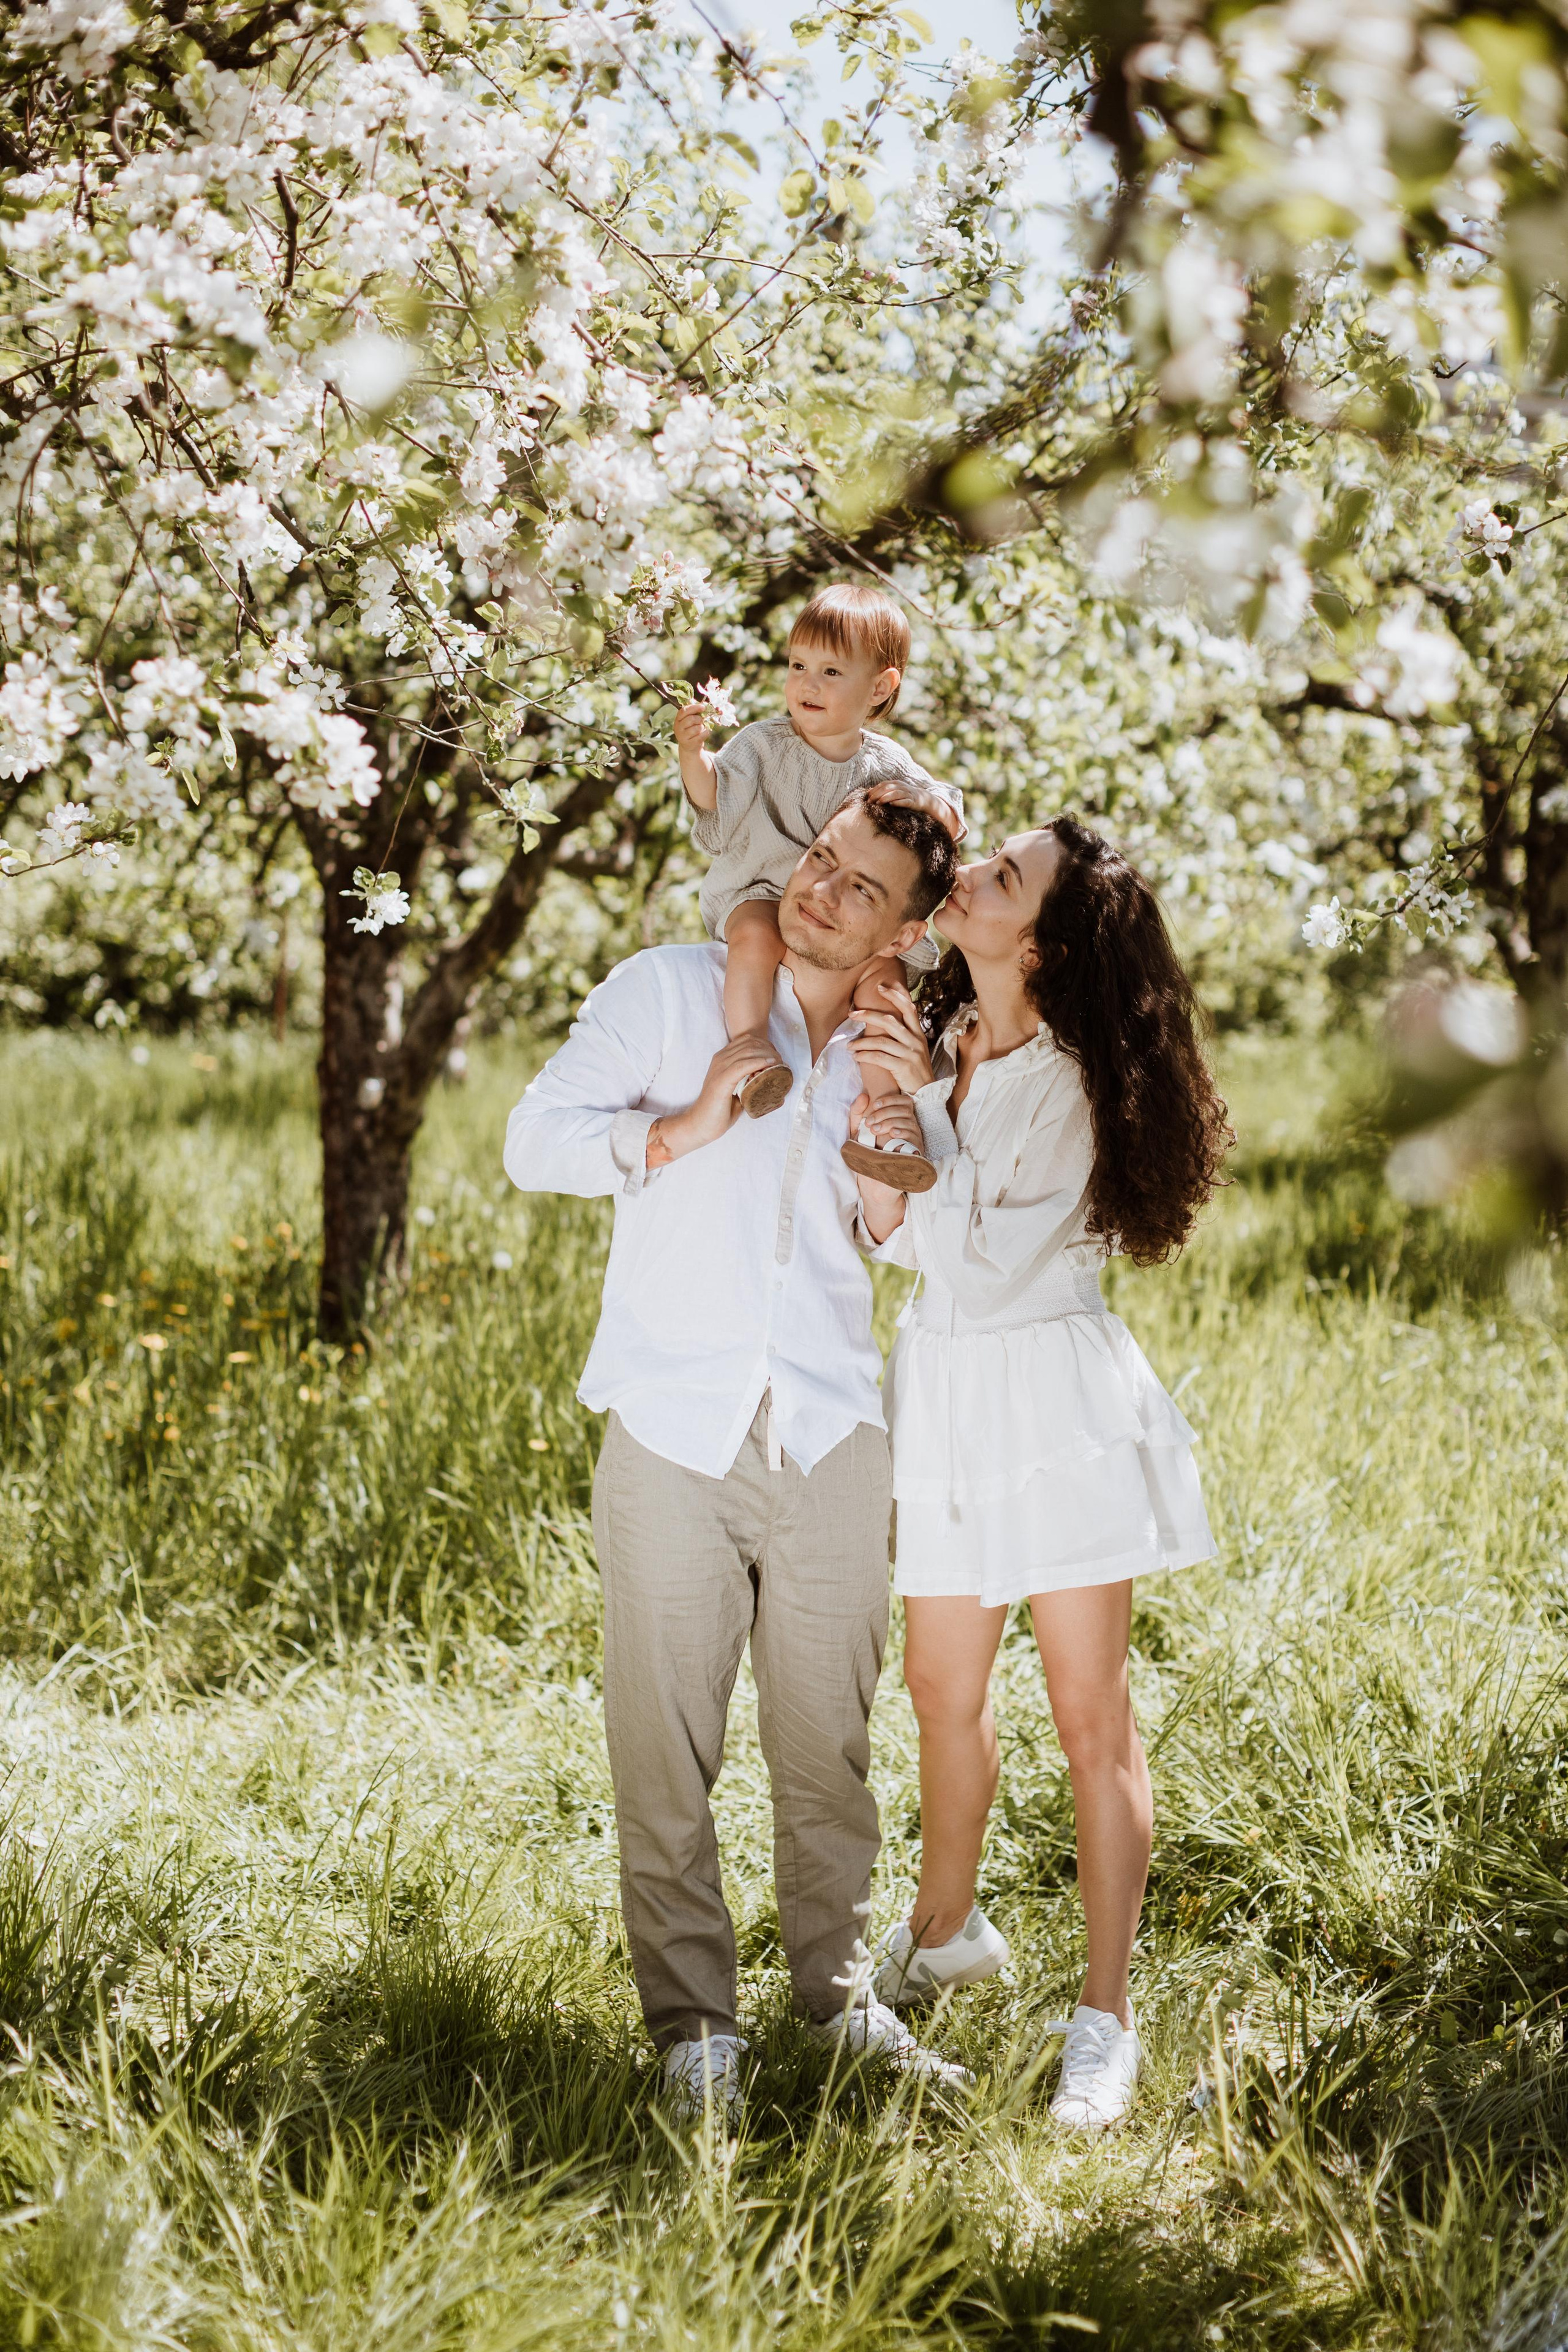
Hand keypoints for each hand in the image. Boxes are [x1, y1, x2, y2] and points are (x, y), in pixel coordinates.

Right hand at [651, 1034, 781, 1162]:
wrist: (702, 1123)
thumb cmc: (721, 1109)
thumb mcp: (738, 1090)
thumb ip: (750, 1083)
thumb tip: (775, 1086)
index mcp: (722, 1058)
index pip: (747, 1040)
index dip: (766, 1044)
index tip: (777, 1057)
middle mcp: (720, 1059)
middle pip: (750, 1043)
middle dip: (770, 1049)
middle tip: (781, 1062)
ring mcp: (719, 1068)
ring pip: (748, 1051)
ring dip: (767, 1055)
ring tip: (779, 1064)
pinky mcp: (721, 1080)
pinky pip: (742, 1065)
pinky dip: (758, 1062)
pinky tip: (770, 1065)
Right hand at [673, 701, 712, 751]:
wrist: (689, 747)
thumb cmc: (692, 731)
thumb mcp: (690, 721)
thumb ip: (695, 713)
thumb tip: (704, 706)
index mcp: (678, 719)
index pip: (684, 710)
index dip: (694, 707)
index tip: (703, 707)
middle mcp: (678, 727)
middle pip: (691, 719)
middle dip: (699, 719)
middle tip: (701, 721)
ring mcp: (682, 736)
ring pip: (697, 728)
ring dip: (702, 727)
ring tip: (701, 729)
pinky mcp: (689, 744)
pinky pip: (701, 736)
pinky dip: (705, 733)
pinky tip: (704, 734)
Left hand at [849, 1089, 923, 1150]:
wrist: (872, 1170)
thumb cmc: (867, 1145)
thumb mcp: (858, 1127)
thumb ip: (857, 1111)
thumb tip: (863, 1096)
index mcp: (900, 1116)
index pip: (903, 1100)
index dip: (890, 1099)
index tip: (874, 1105)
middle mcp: (909, 1123)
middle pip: (904, 1110)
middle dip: (885, 1113)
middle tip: (869, 1122)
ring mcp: (914, 1135)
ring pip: (909, 1121)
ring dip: (890, 1123)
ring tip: (874, 1130)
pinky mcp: (916, 1148)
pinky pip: (913, 1136)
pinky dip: (902, 1133)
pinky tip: (891, 1134)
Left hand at [854, 981, 934, 1092]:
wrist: (926, 1095)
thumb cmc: (915, 1072)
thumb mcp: (915, 1050)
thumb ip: (905, 1036)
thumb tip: (888, 1021)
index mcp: (918, 1034)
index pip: (909, 1008)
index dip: (895, 995)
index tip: (880, 987)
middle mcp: (915, 1041)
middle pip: (889, 1020)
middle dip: (868, 1014)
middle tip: (852, 1013)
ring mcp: (910, 1053)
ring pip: (881, 1040)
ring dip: (861, 1042)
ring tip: (849, 1045)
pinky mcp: (903, 1067)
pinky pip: (879, 1057)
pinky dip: (864, 1056)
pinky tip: (856, 1057)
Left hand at [864, 775, 964, 842]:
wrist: (924, 800)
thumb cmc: (906, 797)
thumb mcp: (895, 792)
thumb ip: (885, 792)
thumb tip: (870, 794)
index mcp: (896, 783)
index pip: (883, 785)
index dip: (874, 790)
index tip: (867, 797)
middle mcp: (902, 787)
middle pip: (888, 788)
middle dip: (877, 794)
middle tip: (870, 802)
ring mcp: (908, 794)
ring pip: (895, 794)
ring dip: (886, 798)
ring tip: (878, 803)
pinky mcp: (913, 802)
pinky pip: (905, 801)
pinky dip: (898, 802)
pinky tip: (892, 805)